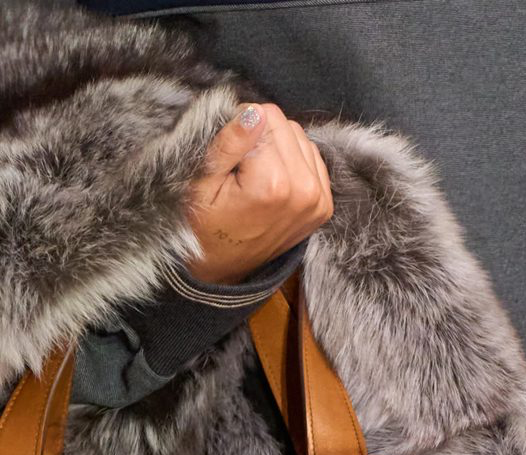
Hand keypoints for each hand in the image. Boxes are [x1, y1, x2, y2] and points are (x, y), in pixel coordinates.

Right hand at [184, 103, 333, 284]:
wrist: (221, 270)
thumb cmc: (203, 228)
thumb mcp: (201, 185)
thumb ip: (229, 145)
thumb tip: (253, 112)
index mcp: (273, 185)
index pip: (265, 116)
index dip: (239, 126)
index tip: (228, 156)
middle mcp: (304, 191)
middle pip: (286, 125)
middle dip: (260, 137)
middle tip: (240, 169)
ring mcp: (318, 201)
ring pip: (300, 137)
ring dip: (277, 148)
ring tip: (255, 177)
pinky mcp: (324, 206)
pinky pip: (312, 157)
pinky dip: (292, 162)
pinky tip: (272, 182)